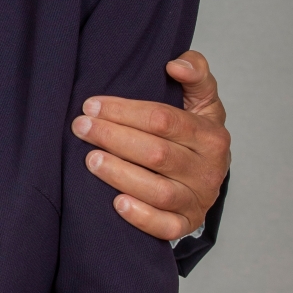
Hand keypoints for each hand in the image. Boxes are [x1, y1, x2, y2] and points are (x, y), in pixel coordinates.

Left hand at [72, 50, 229, 239]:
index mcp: (211, 135)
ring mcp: (198, 199)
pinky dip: (142, 217)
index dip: (125, 111)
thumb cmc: (195, 133)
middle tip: (81, 128)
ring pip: (159, 191)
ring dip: (121, 175)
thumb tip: (175, 64)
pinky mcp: (187, 224)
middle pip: (157, 154)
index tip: (92, 105)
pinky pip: (166, 227)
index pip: (164, 120)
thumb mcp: (201, 99)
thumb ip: (195, 73)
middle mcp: (208, 169)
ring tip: (90, 160)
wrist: (208, 174)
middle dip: (114, 138)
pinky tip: (116, 203)